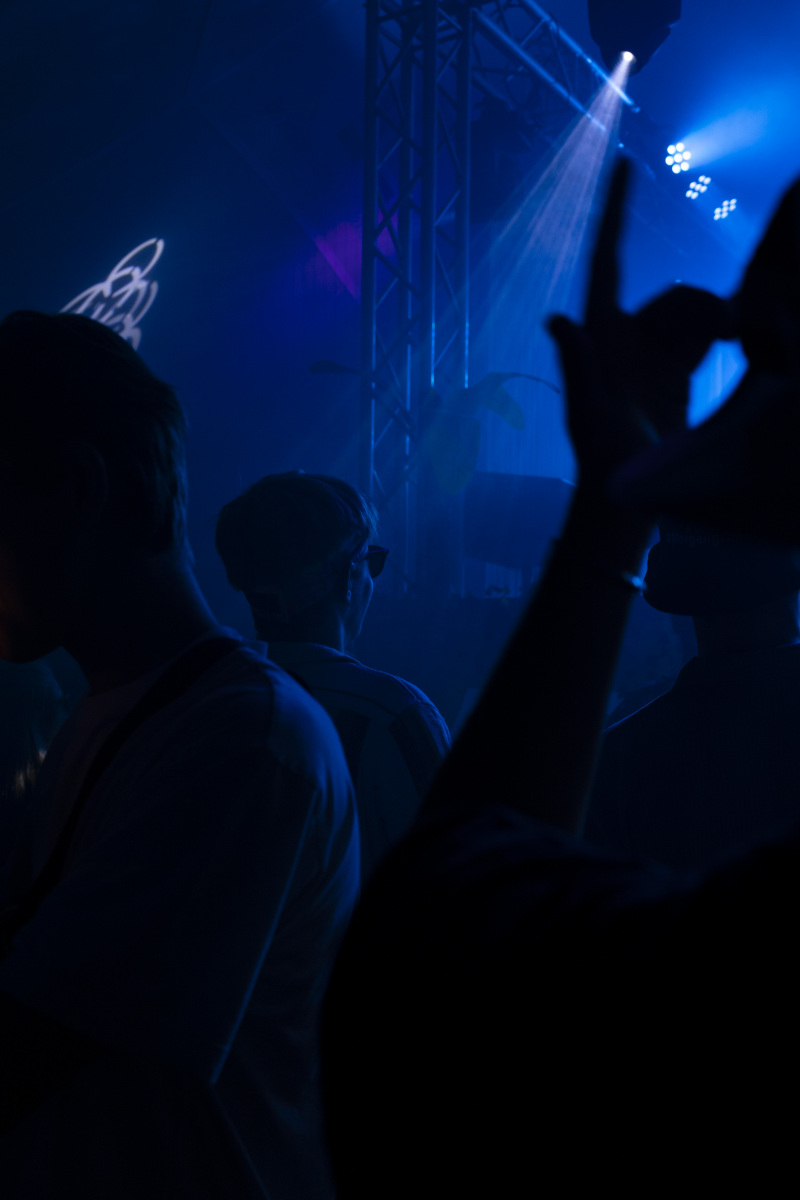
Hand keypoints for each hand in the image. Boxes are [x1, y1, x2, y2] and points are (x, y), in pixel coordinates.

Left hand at [548, 159, 733, 492]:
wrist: (626, 494)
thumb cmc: (599, 456)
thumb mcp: (586, 411)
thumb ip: (576, 363)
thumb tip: (557, 318)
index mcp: (600, 334)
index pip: (609, 259)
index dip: (615, 211)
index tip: (626, 162)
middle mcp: (624, 337)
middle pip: (673, 297)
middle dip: (703, 308)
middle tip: (735, 330)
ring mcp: (651, 354)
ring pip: (694, 314)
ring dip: (718, 324)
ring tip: (741, 345)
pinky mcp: (675, 372)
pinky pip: (703, 336)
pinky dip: (723, 335)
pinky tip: (744, 344)